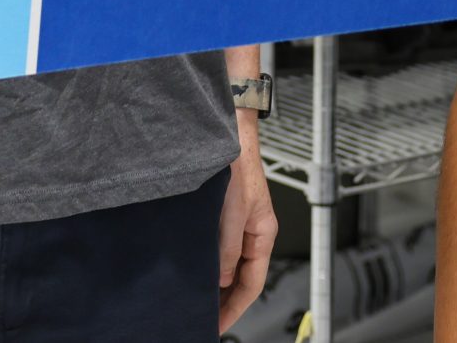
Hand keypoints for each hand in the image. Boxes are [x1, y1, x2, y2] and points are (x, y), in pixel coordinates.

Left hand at [217, 121, 278, 331]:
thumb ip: (227, 247)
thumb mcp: (232, 210)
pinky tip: (193, 269)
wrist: (227, 132)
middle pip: (241, 277)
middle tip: (202, 319)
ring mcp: (239, 224)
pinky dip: (209, 264)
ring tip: (196, 300)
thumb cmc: (237, 164)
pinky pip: (218, 248)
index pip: (252, 284)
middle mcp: (253, 232)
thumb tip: (220, 278)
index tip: (217, 325)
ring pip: (229, 264)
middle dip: (224, 301)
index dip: (235, 308)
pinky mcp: (224, 215)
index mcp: (263, 234)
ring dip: (215, 283)